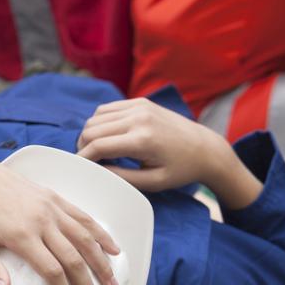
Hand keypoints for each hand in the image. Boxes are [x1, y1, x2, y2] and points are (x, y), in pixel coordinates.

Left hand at [0, 159, 119, 284]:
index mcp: (23, 235)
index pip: (52, 271)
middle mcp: (42, 221)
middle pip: (74, 259)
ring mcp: (52, 208)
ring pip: (86, 238)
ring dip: (102, 263)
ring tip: (112, 283)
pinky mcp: (55, 198)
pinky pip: (84, 217)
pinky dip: (101, 233)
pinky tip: (112, 247)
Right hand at [77, 97, 225, 190]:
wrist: (205, 149)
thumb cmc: (181, 170)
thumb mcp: (153, 182)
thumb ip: (122, 177)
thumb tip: (96, 171)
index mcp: (142, 140)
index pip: (98, 146)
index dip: (83, 158)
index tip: (79, 169)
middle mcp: (138, 118)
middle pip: (92, 129)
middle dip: (83, 146)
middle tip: (89, 162)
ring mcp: (139, 106)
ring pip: (96, 117)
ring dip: (90, 134)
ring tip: (99, 151)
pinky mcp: (140, 102)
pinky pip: (108, 109)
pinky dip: (101, 122)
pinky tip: (108, 136)